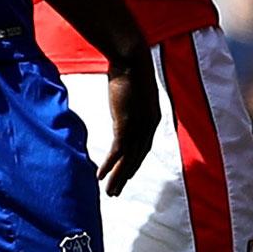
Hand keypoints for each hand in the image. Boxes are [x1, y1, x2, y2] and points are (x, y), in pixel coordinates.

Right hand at [97, 50, 158, 196]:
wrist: (131, 58)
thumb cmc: (130, 67)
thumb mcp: (132, 88)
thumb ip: (129, 99)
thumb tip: (123, 96)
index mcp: (152, 119)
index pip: (143, 148)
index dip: (133, 163)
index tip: (125, 175)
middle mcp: (149, 127)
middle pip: (136, 159)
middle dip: (125, 176)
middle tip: (116, 192)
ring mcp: (138, 127)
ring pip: (127, 160)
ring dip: (117, 178)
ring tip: (109, 193)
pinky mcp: (126, 125)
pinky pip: (117, 152)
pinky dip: (108, 166)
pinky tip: (100, 176)